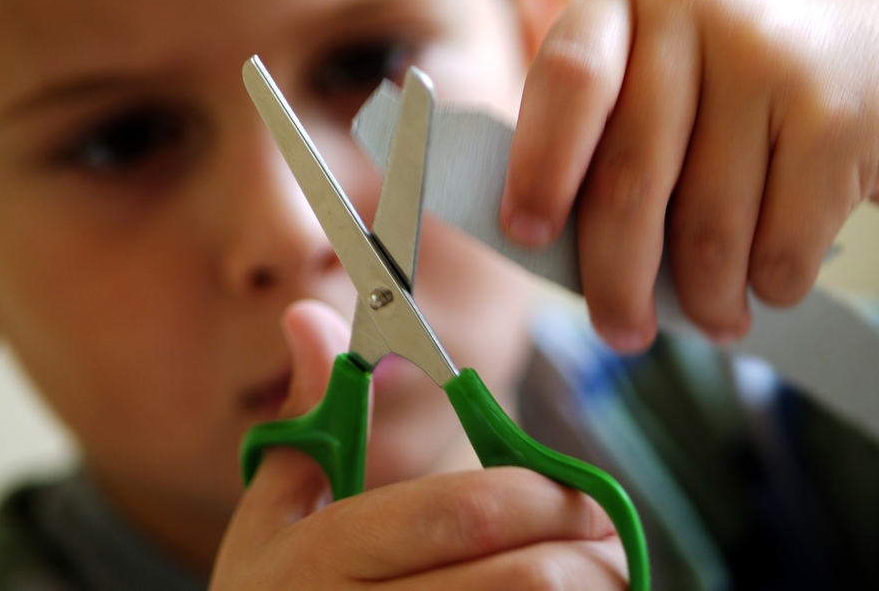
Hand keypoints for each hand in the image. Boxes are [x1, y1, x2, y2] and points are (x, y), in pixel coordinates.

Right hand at [209, 300, 626, 589]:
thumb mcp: (271, 516)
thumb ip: (310, 421)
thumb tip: (311, 313)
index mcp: (321, 562)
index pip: (464, 511)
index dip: (542, 493)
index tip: (571, 491)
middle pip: (530, 580)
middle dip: (593, 552)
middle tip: (606, 538)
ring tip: (594, 580)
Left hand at [501, 0, 878, 349]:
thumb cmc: (762, 93)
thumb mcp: (678, 86)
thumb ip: (614, 144)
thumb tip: (555, 250)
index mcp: (635, 8)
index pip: (569, 80)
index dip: (540, 166)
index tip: (527, 236)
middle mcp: (698, 16)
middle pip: (630, 178)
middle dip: (616, 279)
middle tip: (621, 332)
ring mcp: (773, 62)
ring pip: (706, 231)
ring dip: (705, 299)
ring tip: (715, 313)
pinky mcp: (839, 122)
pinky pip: (778, 251)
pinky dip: (771, 288)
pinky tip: (772, 279)